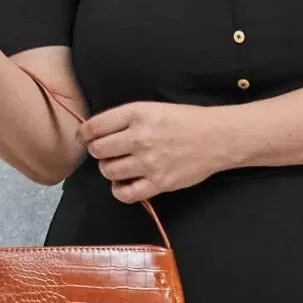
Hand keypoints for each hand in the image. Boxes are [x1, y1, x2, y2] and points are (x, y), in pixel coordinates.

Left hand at [79, 100, 226, 200]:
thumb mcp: (152, 108)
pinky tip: (124, 184)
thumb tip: (94, 132)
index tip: (85, 138)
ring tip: (120, 165)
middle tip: (107, 152)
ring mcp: (149, 162)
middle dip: (98, 151)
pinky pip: (126, 194)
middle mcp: (140, 137)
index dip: (84, 134)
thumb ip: (124, 119)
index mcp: (137, 114)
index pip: (94, 127)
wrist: (217, 138)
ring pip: (109, 171)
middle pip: (98, 150)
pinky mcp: (159, 183)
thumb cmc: (185, 121)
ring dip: (109, 169)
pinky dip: (119, 190)